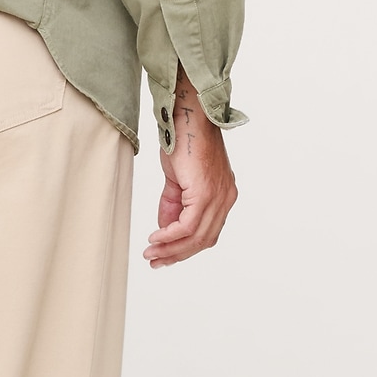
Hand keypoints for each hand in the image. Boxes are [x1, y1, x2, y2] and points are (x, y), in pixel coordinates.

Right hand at [144, 68, 237, 267]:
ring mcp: (218, 196)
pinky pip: (188, 225)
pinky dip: (170, 235)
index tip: (163, 256)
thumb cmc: (184, 140)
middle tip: (154, 260)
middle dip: (176, 254)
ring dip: (171, 248)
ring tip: (151, 252)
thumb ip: (173, 205)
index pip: (206, 232)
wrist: (187, 116)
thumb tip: (165, 229)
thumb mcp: (177, 180)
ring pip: (196, 236)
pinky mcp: (206, 193)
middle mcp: (225, 198)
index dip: (185, 248)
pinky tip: (156, 237)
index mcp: (222, 195)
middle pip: (203, 240)